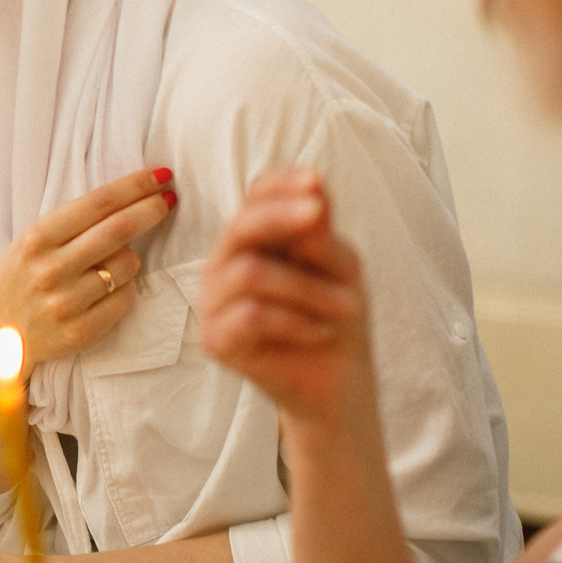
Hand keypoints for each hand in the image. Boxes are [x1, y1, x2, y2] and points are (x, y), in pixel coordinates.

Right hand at [0, 167, 175, 375]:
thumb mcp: (30, 242)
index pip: (98, 203)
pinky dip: (125, 288)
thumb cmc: (19, 279)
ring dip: (130, 258)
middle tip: (169, 199)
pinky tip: (106, 291)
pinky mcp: (81, 332)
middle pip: (118, 230)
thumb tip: (128, 200)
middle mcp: (50, 269)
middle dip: (151, 209)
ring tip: (110, 264)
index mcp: (37, 238)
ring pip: (127, 265)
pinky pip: (126, 298)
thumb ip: (72, 223)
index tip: (161, 175)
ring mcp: (66, 302)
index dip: (135, 186)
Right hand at [196, 168, 368, 423]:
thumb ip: (320, 235)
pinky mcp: (214, 339)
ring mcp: (213, 300)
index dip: (282, 185)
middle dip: (280, 216)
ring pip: (249, 272)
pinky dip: (295, 322)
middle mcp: (224, 262)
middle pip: (240, 226)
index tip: (317, 181)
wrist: (336, 381)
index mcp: (254, 238)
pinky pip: (250, 316)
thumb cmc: (335, 315)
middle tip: (318, 215)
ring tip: (348, 307)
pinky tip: (322, 332)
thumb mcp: (339, 268)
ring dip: (308, 288)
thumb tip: (314, 192)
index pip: (255, 197)